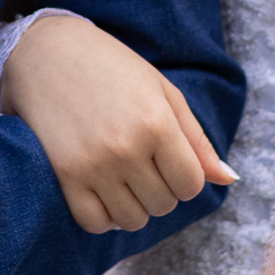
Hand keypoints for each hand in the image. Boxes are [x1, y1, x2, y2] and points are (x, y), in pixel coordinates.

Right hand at [0, 16, 237, 233]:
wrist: (46, 52)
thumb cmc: (111, 67)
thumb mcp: (162, 91)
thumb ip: (196, 139)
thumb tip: (229, 179)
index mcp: (156, 122)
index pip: (191, 185)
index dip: (185, 176)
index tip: (169, 158)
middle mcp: (126, 148)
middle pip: (163, 204)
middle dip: (160, 188)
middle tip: (142, 159)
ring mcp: (93, 165)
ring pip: (132, 220)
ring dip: (134, 204)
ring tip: (123, 174)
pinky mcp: (64, 175)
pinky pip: (94, 222)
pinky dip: (104, 215)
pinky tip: (102, 189)